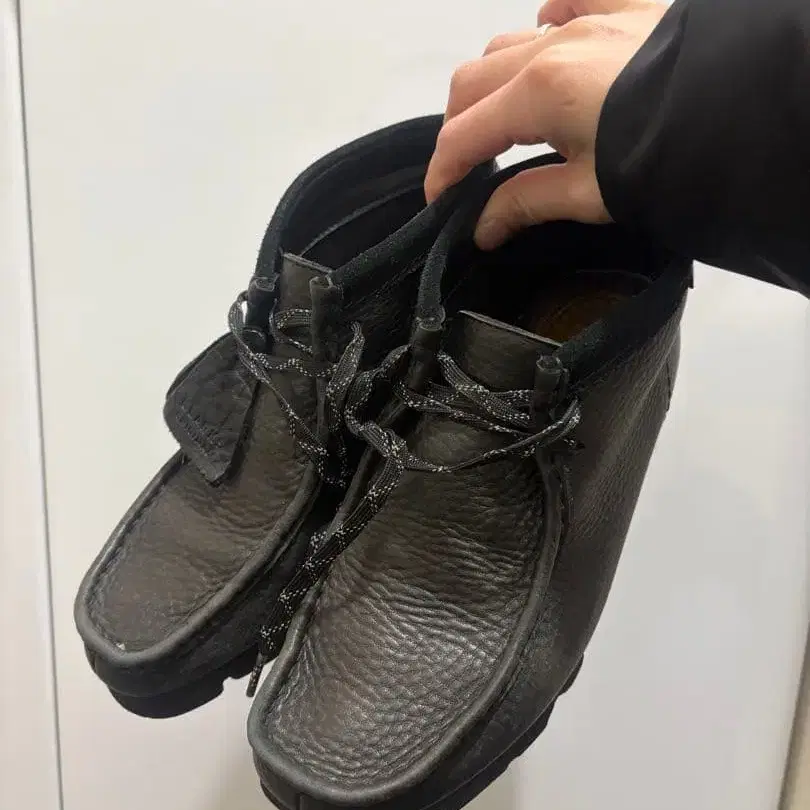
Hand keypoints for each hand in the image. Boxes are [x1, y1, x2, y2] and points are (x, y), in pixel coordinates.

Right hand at [424, 0, 666, 249]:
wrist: (752, 115)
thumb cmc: (668, 163)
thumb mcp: (592, 193)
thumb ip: (528, 202)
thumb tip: (482, 227)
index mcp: (538, 93)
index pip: (465, 134)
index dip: (443, 171)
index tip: (439, 202)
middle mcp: (554, 44)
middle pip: (472, 81)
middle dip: (457, 128)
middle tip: (467, 169)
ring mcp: (592, 17)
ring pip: (509, 41)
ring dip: (493, 84)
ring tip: (505, 121)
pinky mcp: (628, 7)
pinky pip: (570, 0)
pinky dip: (546, 23)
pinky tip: (550, 38)